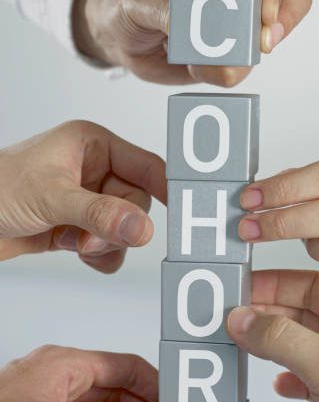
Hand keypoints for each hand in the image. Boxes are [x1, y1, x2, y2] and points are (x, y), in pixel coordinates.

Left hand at [0, 120, 165, 272]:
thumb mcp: (51, 197)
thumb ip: (100, 213)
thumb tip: (142, 228)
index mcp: (93, 146)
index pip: (146, 166)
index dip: (166, 189)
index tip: (184, 213)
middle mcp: (94, 171)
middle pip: (136, 203)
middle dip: (116, 226)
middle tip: (89, 238)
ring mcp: (87, 200)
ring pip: (124, 228)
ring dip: (104, 243)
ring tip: (73, 243)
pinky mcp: (78, 225)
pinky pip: (109, 245)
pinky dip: (98, 255)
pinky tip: (74, 251)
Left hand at [73, 0, 311, 85]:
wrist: (120, 36)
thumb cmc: (131, 2)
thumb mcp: (146, 0)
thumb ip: (178, 13)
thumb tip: (206, 37)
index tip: (263, 18)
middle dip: (281, 24)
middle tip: (263, 45)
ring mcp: (238, 26)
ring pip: (261, 46)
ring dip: (231, 59)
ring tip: (191, 56)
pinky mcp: (230, 56)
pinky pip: (239, 71)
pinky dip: (216, 75)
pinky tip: (191, 64)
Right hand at [227, 270, 318, 401]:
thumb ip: (282, 338)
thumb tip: (244, 319)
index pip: (314, 285)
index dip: (276, 284)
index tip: (244, 287)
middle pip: (305, 313)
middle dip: (269, 314)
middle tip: (235, 315)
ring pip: (304, 344)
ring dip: (274, 344)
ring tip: (246, 342)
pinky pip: (310, 374)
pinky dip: (290, 375)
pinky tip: (279, 382)